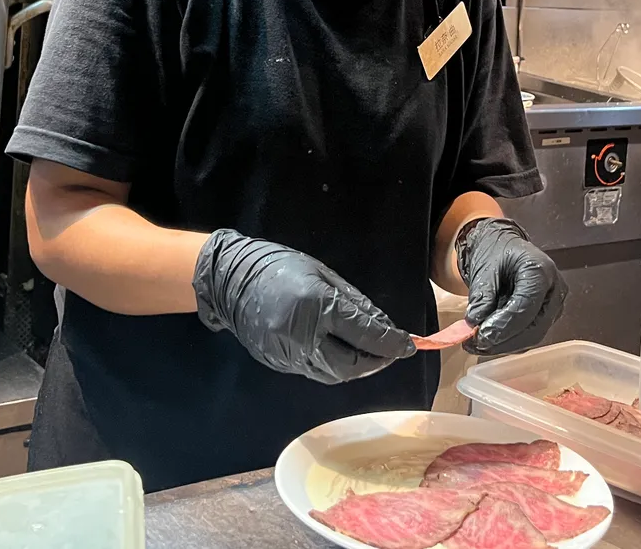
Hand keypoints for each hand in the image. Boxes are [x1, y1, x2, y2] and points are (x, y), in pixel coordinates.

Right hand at [193, 229, 413, 383]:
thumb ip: (355, 304)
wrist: (230, 279)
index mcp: (317, 307)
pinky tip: (341, 352)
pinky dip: (333, 365)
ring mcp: (288, 355)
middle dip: (375, 361)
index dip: (390, 343)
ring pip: (333, 374)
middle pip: (351, 365)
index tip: (409, 345)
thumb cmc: (280, 267)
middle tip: (390, 352)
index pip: (364, 334)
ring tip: (369, 354)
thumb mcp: (323, 274)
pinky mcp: (278, 364)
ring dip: (356, 367)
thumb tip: (383, 326)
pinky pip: (314, 370)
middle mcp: (303, 337)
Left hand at [457, 218, 565, 354]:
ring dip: (504, 344)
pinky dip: (508, 341)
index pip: (525, 307)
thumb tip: (474, 324)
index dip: (503, 326)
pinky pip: (529, 334)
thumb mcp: (484, 269)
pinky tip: (488, 339)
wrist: (503, 245)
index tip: (480, 336)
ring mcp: (553, 304)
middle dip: (503, 341)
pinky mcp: (547, 315)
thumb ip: (482, 297)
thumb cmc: (497, 250)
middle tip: (475, 344)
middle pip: (534, 328)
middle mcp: (554, 289)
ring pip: (532, 336)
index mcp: (540, 271)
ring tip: (476, 343)